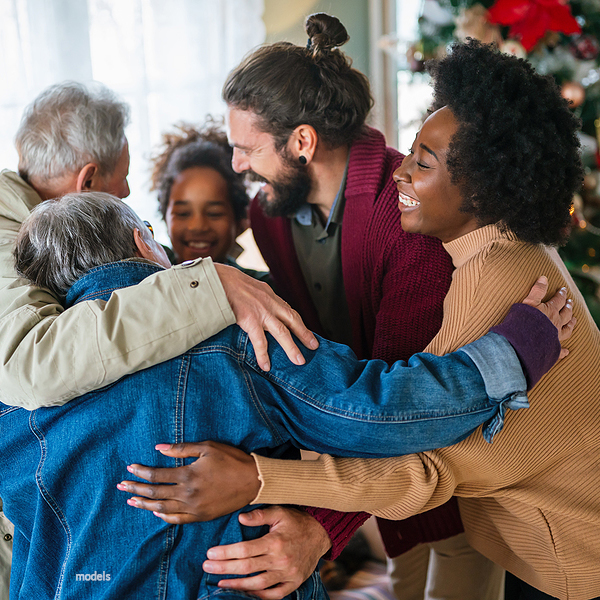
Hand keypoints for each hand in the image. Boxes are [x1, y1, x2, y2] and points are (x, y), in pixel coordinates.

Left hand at [117, 441, 259, 521]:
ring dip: (145, 504)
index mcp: (188, 475)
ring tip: (131, 500)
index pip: (157, 475)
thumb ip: (181, 449)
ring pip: (162, 508)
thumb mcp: (208, 448)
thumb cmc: (232, 460)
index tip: (129, 468)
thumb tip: (158, 449)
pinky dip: (163, 516)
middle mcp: (188, 494)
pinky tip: (155, 512)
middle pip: (155, 493)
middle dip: (136, 489)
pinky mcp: (201, 516)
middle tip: (121, 486)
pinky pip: (177, 519)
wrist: (253, 481)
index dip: (141, 472)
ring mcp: (194, 508)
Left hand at [203, 506, 331, 599]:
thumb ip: (259, 515)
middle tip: (207, 567)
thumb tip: (239, 518)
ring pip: (258, 584)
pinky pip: (274, 594)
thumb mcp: (280, 511)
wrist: (321, 533)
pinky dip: (258, 595)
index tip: (210, 553)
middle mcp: (280, 560)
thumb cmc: (297, 521)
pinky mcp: (294, 582)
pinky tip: (245, 591)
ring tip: (221, 583)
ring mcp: (288, 574)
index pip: (244, 550)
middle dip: (224, 569)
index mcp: (275, 541)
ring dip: (237, 585)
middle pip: (247, 568)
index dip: (225, 553)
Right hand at [214, 263, 317, 370]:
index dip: (299, 323)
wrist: (217, 279)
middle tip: (314, 346)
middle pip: (292, 320)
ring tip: (299, 361)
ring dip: (291, 347)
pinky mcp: (250, 320)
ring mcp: (261, 312)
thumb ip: (257, 298)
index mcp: (269, 295)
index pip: (289, 311)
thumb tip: (259, 308)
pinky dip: (263, 354)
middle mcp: (269, 303)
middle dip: (304, 334)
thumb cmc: (228, 282)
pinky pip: (260, 341)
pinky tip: (266, 365)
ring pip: (282, 332)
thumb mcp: (249, 287)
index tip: (307, 333)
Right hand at [522, 276, 575, 357]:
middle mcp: (556, 324)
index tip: (563, 290)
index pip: (558, 300)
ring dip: (571, 324)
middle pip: (565, 314)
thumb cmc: (523, 321)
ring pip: (567, 330)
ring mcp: (555, 337)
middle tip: (570, 302)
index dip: (561, 294)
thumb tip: (544, 277)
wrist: (521, 342)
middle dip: (568, 307)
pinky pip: (560, 351)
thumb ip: (537, 290)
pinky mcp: (551, 349)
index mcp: (551, 311)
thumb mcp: (529, 302)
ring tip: (574, 320)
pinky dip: (564, 351)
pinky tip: (567, 351)